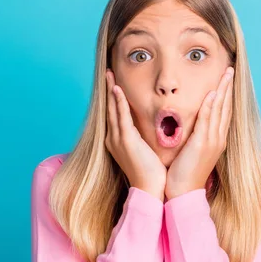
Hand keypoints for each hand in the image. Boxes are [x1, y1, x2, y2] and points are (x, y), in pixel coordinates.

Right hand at [105, 69, 166, 201]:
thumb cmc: (152, 173)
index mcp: (118, 141)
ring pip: (113, 109)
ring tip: (109, 74)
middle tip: (107, 72)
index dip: (114, 98)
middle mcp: (113, 139)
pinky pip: (121, 117)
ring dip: (111, 90)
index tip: (114, 82)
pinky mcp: (125, 141)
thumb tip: (153, 127)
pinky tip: (117, 89)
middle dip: (108, 90)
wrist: (150, 189)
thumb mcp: (145, 151)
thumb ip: (144, 138)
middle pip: (110, 108)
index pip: (115, 114)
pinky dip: (119, 102)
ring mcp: (117, 139)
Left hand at [165, 67, 234, 199]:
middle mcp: (218, 138)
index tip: (227, 78)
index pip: (223, 111)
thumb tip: (193, 125)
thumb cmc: (183, 173)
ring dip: (223, 90)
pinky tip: (213, 94)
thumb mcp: (192, 151)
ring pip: (220, 111)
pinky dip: (211, 107)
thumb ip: (195, 136)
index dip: (226, 93)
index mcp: (216, 139)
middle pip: (226, 107)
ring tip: (226, 74)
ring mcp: (212, 141)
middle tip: (231, 69)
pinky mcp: (202, 145)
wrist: (182, 193)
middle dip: (228, 87)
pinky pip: (207, 122)